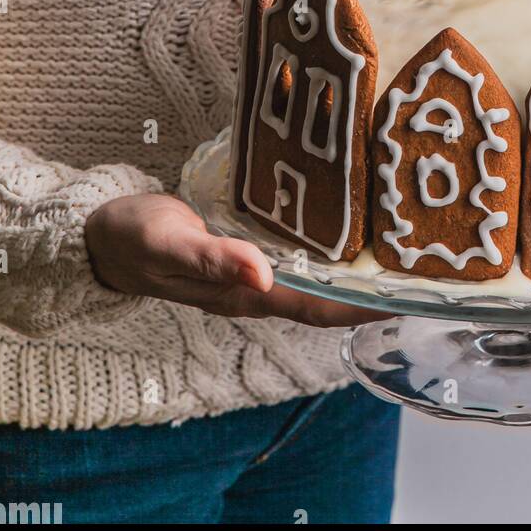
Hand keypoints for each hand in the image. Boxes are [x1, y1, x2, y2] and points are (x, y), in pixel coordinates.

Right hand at [85, 194, 391, 326]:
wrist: (104, 234)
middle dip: (375, 287)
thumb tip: (263, 276)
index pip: (320, 309)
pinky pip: (301, 254)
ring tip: (405, 243)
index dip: (365, 306)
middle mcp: (259, 288)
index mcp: (246, 295)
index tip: (411, 296)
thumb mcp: (170, 242)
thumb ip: (213, 258)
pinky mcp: (251, 249)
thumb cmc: (136, 237)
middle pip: (330, 297)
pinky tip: (352, 222)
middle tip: (426, 261)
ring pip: (319, 276)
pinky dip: (331, 244)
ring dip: (358, 267)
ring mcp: (256, 271)